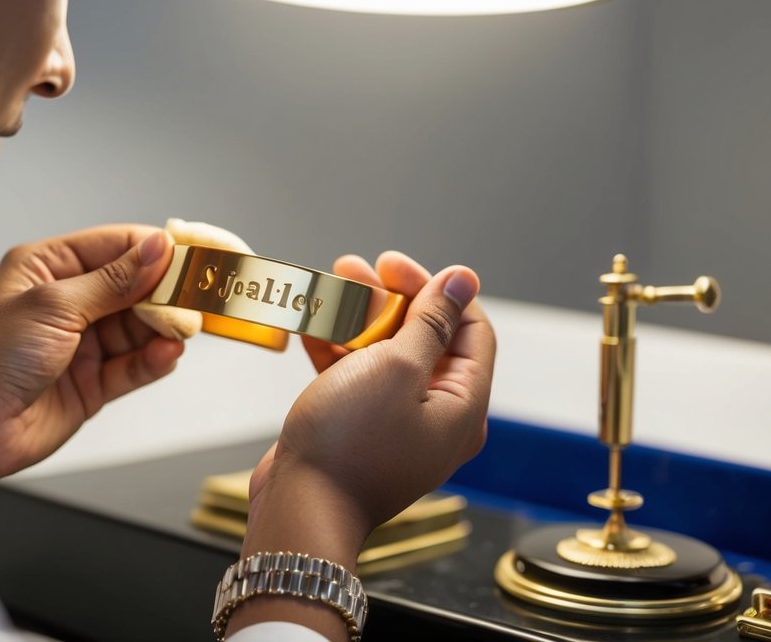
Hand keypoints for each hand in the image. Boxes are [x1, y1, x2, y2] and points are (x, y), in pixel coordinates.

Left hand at [0, 225, 182, 508]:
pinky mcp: (90, 383)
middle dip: (165, 291)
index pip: (113, 246)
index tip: (191, 254)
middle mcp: (65, 302)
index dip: (153, 249)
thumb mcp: (54, 306)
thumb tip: (158, 249)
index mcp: (45, 268)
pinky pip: (132, 365)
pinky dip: (153, 360)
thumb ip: (113, 280)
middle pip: (132, 287)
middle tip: (199, 294)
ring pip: (137, 327)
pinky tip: (168, 354)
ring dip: (162, 328)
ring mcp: (79, 343)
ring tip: (186, 328)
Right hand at [227, 252, 494, 639]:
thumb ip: (431, 321)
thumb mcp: (396, 368)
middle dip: (389, 298)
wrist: (300, 507)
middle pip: (424, 338)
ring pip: (384, 355)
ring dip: (358, 318)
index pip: (470, 329)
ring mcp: (395, 424)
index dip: (436, 289)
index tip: (393, 264)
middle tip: (354, 269)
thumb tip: (464, 280)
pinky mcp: (358, 429)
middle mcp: (436, 415)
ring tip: (329, 286)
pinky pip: (355, 378)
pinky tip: (311, 322)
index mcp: (462, 405)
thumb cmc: (351, 441)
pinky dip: (336, 348)